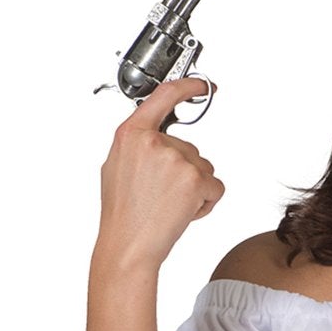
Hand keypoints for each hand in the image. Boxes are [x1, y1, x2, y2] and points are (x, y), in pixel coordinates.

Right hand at [92, 77, 225, 276]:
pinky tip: (183, 213)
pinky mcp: (194, 178)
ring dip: (194, 189)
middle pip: (188, 147)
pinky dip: (206, 203)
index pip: (165, 96)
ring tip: (167, 205)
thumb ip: (137, 146)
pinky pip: (215, 187)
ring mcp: (176, 158)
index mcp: (131, 134)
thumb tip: (152, 138)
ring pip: (203, 168)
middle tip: (160, 196)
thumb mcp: (116, 167)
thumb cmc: (123, 213)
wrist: (129, 245)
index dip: (188, 87)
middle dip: (183, 172)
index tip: (204, 85)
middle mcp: (154, 141)